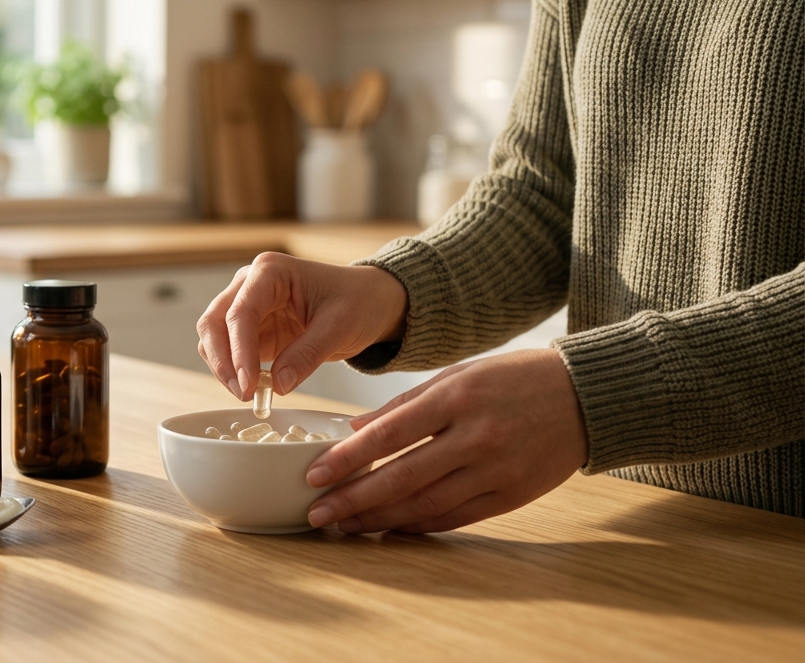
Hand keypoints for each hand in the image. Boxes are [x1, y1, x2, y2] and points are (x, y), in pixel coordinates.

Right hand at [196, 252, 407, 399]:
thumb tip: (277, 385)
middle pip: (214, 322)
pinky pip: (230, 352)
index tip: (248, 384)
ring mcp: (248, 306)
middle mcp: (250, 284)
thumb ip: (307, 354)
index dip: (239, 351)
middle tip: (242, 393)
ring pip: (214, 338)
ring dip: (224, 368)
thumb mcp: (339, 326)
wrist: (370, 301)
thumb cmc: (358, 301)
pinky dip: (234, 371)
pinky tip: (253, 388)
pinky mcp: (253, 329)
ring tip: (249, 394)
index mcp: (270, 272)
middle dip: (223, 361)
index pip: (240, 312)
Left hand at [305, 348, 586, 533]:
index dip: (347, 460)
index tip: (314, 475)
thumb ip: (406, 403)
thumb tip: (356, 428)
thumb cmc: (515, 378)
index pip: (389, 435)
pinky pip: (455, 518)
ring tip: (345, 526)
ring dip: (379, 520)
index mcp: (457, 398)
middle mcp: (475, 437)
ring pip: (425, 506)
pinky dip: (418, 525)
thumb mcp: (459, 374)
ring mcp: (496, 471)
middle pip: (401, 478)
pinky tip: (389, 528)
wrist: (588, 396)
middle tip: (318, 513)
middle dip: (353, 500)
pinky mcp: (512, 497)